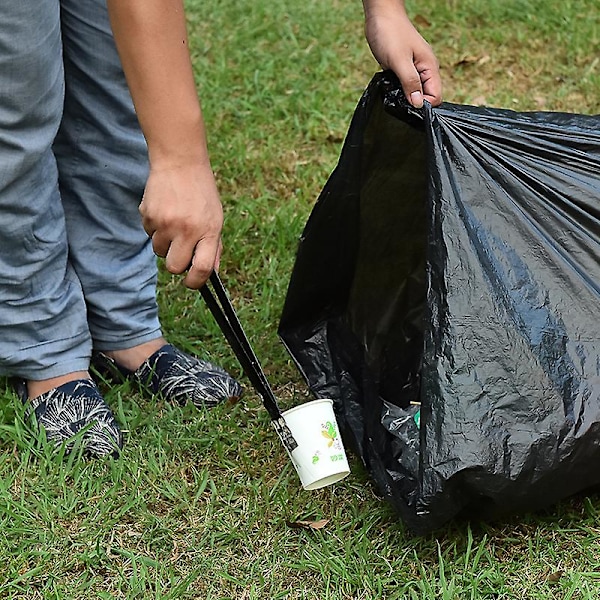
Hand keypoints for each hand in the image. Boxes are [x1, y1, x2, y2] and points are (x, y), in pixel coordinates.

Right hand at [139, 161, 222, 288]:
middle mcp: (186, 229)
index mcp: (208, 231)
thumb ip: (213, 246)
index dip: (196, 281)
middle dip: (176, 264)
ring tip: (174, 222)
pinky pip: (149, 234)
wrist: (180, 162)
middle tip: (181, 250)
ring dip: (165, 243)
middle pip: (174, 267)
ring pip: (159, 252)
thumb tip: (210, 273)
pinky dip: (155, 228)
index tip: (192, 281)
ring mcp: (165, 223)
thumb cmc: (201, 193)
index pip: (202, 268)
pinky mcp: (147, 215)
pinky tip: (164, 211)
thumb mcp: (215, 218)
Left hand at [364, 3, 441, 107]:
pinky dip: (398, 90)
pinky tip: (390, 86)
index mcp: (429, 67)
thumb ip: (410, 82)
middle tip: (398, 98)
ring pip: (414, 92)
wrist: (380, 16)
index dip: (423, 105)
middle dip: (413, 102)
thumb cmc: (390, 33)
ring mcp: (414, 70)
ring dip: (405, 96)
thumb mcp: (400, 61)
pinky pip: (404, 86)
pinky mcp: (403, 70)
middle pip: (425, 97)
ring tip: (393, 90)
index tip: (408, 104)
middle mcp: (424, 70)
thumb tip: (418, 104)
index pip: (436, 96)